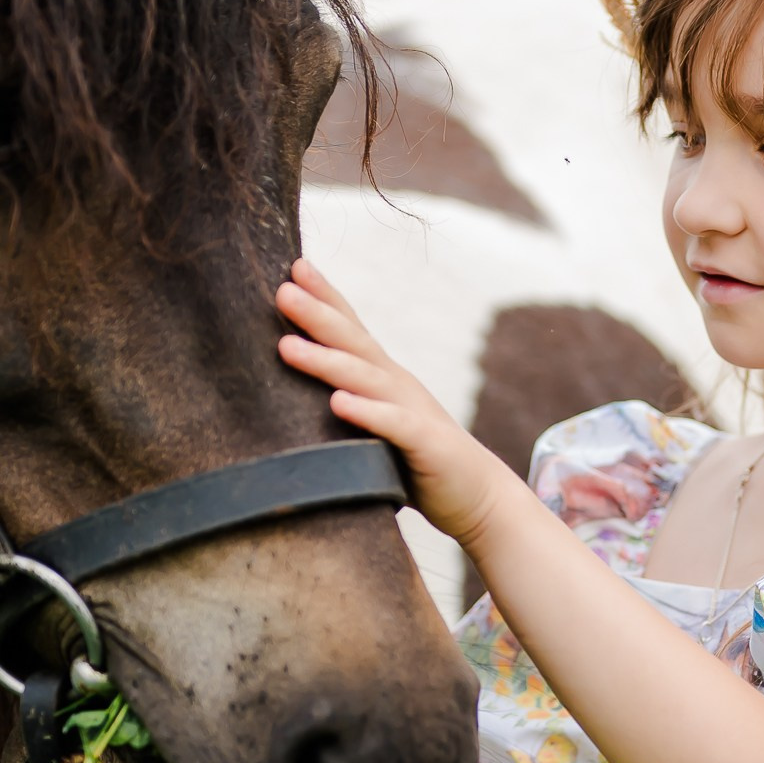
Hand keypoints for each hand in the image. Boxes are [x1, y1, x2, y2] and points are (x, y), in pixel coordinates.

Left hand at [274, 257, 512, 548]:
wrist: (481, 497)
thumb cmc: (418, 463)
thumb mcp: (376, 426)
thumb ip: (346, 407)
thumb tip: (288, 403)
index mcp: (383, 377)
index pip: (351, 329)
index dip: (325, 297)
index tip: (294, 265)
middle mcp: (397, 384)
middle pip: (353, 342)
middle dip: (317, 313)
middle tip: (282, 289)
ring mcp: (412, 410)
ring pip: (364, 378)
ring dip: (325, 360)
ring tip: (286, 346)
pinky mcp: (425, 443)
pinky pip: (393, 424)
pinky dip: (366, 412)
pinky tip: (337, 402)